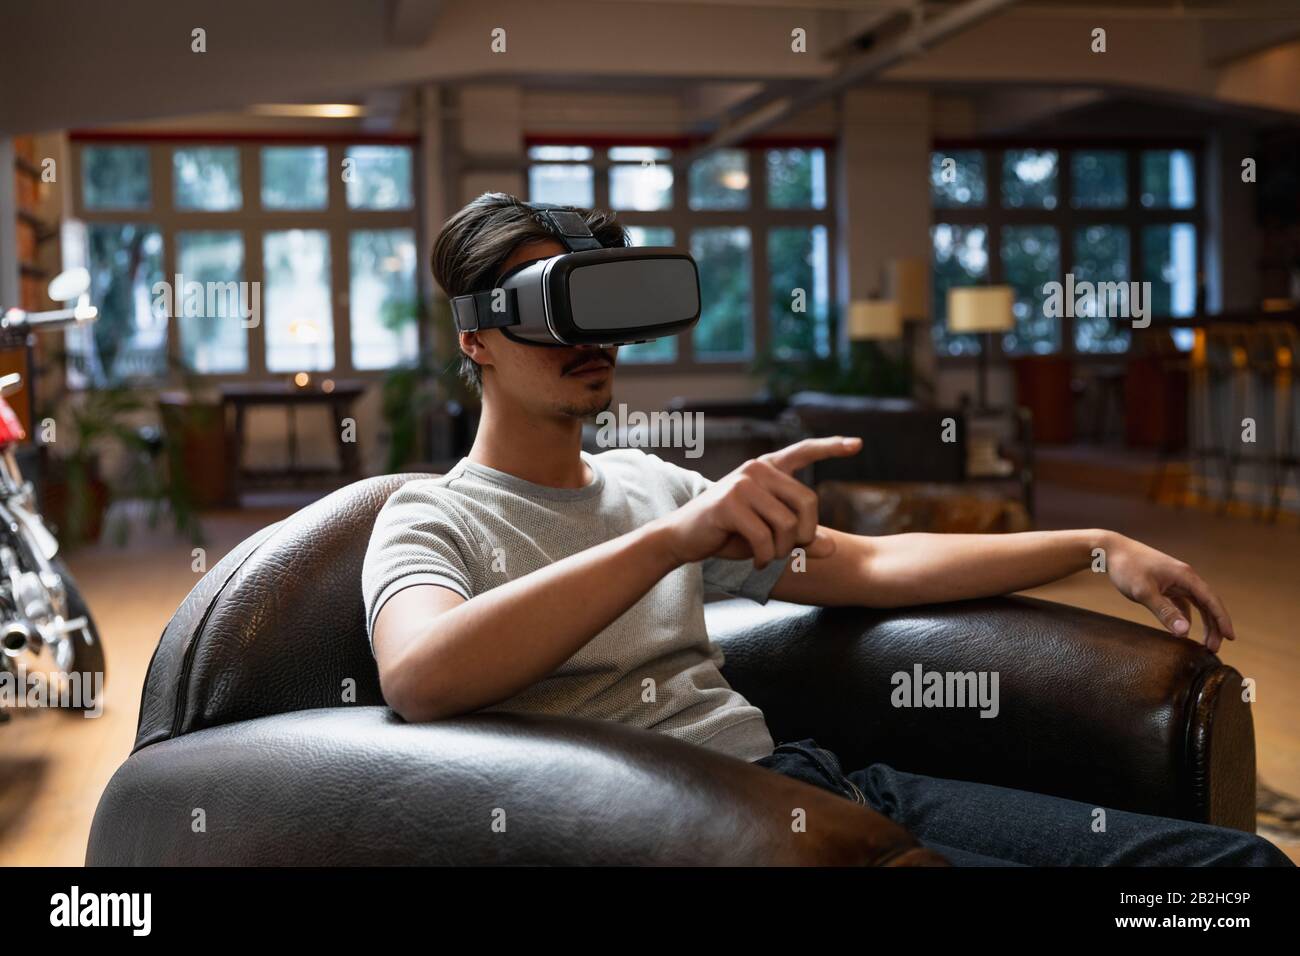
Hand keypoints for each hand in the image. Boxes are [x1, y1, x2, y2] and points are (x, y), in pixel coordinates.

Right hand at [654, 436, 861, 568]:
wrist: (683, 538)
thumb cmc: (729, 534)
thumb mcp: (770, 535)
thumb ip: (800, 538)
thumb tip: (833, 548)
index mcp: (768, 469)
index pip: (803, 451)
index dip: (831, 447)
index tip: (858, 444)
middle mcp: (756, 469)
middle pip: (808, 502)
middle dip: (804, 535)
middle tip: (789, 551)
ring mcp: (742, 484)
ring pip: (788, 525)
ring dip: (782, 551)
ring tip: (768, 557)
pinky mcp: (729, 503)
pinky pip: (765, 538)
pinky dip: (765, 557)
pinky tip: (757, 562)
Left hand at [1101, 532, 1235, 651]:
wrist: (1110, 550)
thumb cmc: (1127, 568)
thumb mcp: (1144, 592)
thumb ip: (1164, 612)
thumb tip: (1184, 631)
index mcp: (1185, 576)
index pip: (1211, 601)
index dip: (1222, 620)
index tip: (1231, 637)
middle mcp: (1185, 577)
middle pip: (1207, 604)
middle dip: (1214, 626)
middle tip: (1214, 649)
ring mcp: (1175, 580)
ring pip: (1196, 604)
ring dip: (1202, 622)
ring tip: (1204, 643)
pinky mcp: (1165, 584)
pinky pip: (1182, 602)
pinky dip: (1186, 616)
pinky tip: (1183, 630)